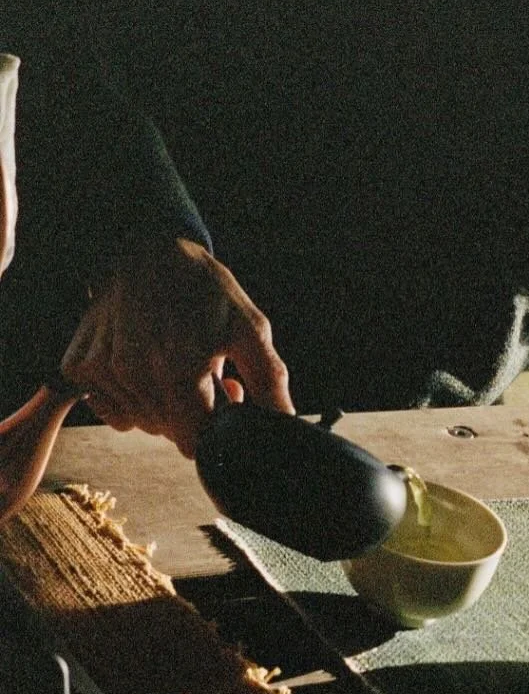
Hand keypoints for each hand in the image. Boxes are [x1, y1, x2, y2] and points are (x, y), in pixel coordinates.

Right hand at [59, 237, 294, 457]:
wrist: (147, 252)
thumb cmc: (202, 290)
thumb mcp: (248, 327)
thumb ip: (269, 380)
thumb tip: (284, 423)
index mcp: (180, 369)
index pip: (196, 441)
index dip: (214, 428)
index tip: (221, 397)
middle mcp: (135, 374)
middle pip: (168, 432)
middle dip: (190, 413)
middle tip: (199, 372)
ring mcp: (102, 372)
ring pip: (141, 422)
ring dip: (160, 405)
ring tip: (172, 363)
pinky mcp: (79, 367)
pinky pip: (111, 410)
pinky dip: (129, 397)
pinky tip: (143, 366)